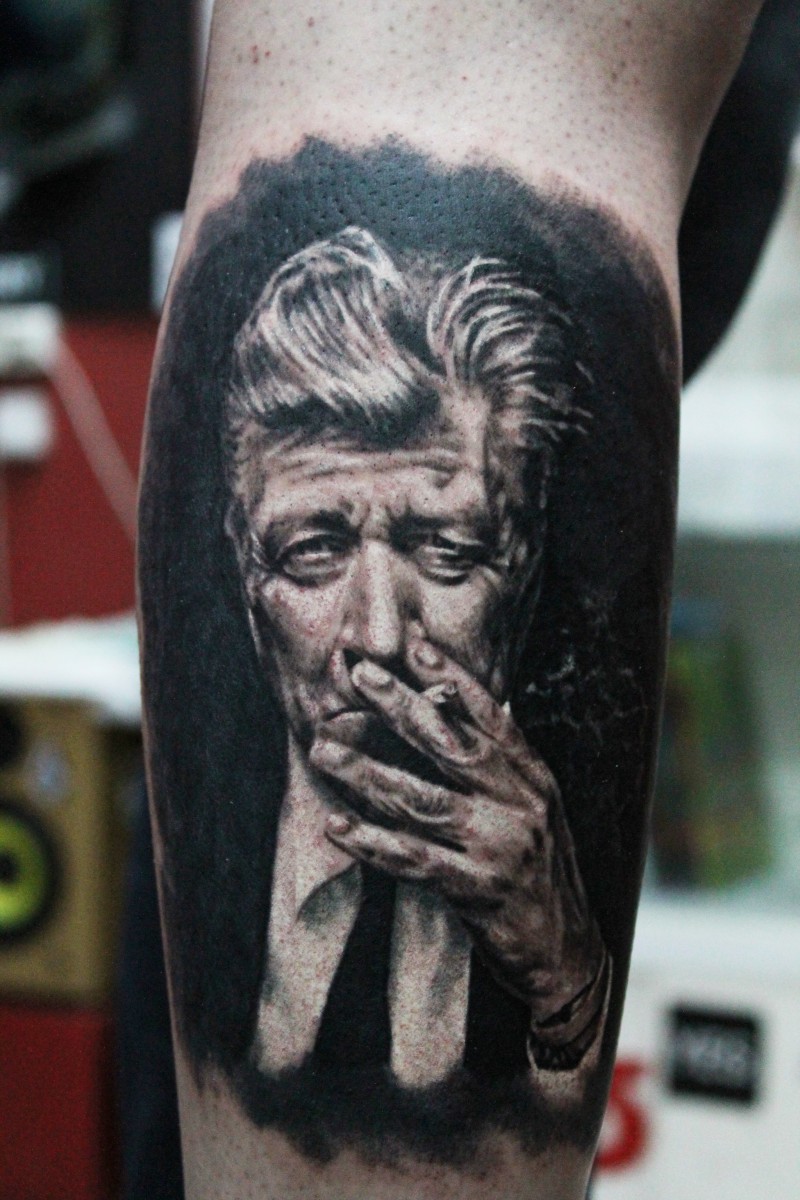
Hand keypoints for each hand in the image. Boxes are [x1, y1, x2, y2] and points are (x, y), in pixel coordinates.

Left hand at [309, 635, 605, 1024]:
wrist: (567, 953)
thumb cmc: (540, 874)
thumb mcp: (536, 810)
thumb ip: (502, 765)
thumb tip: (465, 708)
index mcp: (534, 779)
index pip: (490, 716)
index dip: (451, 678)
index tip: (413, 646)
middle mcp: (521, 804)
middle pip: (451, 745)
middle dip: (401, 706)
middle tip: (360, 676)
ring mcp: (500, 846)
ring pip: (422, 799)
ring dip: (366, 773)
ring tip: (324, 750)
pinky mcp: (478, 889)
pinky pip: (413, 858)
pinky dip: (371, 841)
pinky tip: (336, 826)